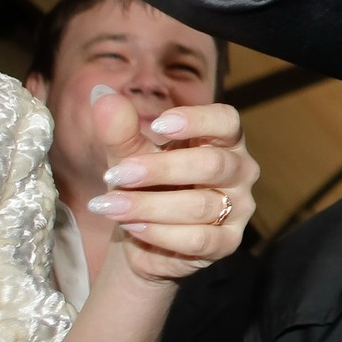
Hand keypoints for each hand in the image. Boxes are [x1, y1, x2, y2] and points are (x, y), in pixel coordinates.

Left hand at [88, 90, 256, 283]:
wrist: (142, 239)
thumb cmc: (145, 187)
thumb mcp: (128, 156)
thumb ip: (120, 130)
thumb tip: (102, 97)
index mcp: (222, 141)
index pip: (226, 121)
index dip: (198, 120)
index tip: (158, 125)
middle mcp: (240, 171)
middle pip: (211, 165)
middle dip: (159, 170)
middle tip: (116, 175)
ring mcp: (239, 209)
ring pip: (200, 206)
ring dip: (149, 206)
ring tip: (110, 206)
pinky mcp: (227, 243)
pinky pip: (198, 239)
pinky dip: (160, 233)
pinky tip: (133, 227)